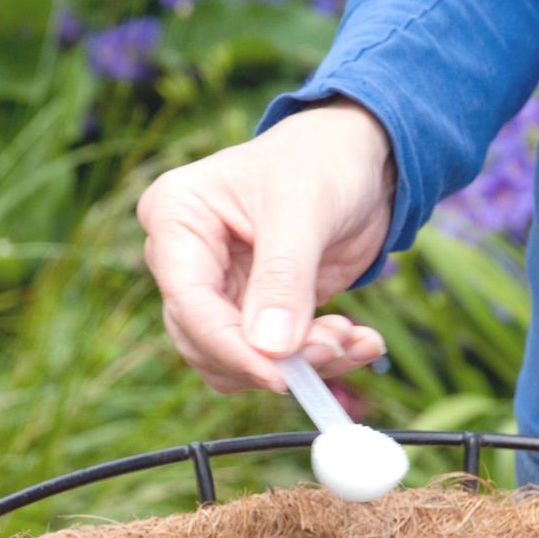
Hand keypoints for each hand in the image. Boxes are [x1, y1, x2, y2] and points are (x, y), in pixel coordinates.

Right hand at [137, 99, 394, 392]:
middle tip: (337, 345)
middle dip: (275, 359)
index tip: (282, 377)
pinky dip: (321, 361)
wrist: (360, 161)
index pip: (189, 304)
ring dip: (304, 364)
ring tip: (354, 339)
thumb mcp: (304, 209)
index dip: (233, 349)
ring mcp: (220, 293)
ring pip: (244, 363)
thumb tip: (269, 349)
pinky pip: (277, 361)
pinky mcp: (257, 316)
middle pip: (209, 345)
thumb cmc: (323, 160)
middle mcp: (186, 262)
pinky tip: (361, 342)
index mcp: (177, 219)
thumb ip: (284, 278)